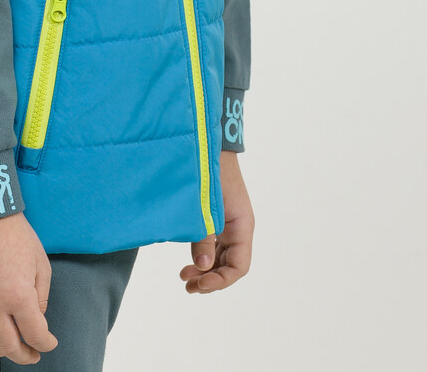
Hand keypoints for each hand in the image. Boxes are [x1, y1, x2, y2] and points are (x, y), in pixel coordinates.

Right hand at [0, 211, 58, 363]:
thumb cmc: (16, 235)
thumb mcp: (40, 263)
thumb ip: (41, 296)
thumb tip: (35, 319)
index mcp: (18, 296)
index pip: (35, 334)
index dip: (46, 344)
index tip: (49, 344)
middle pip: (8, 346)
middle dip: (24, 355)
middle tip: (31, 354)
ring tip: (7, 345)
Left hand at [179, 151, 253, 293]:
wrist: (208, 142)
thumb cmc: (210, 171)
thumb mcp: (207, 208)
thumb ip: (204, 238)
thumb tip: (202, 268)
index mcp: (242, 226)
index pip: (239, 266)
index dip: (221, 280)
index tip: (199, 282)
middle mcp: (238, 227)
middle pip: (230, 265)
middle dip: (211, 279)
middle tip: (188, 285)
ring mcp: (227, 222)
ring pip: (221, 256)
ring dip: (205, 269)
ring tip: (184, 276)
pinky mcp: (216, 216)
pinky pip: (213, 243)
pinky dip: (202, 255)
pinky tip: (187, 259)